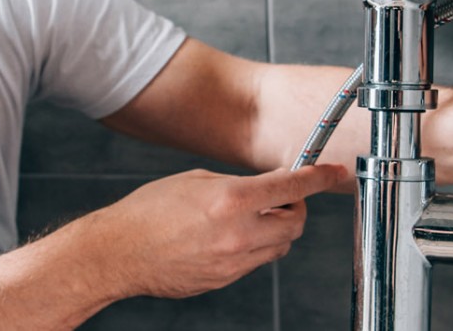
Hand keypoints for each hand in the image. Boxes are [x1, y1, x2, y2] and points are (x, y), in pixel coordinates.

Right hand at [89, 165, 342, 299]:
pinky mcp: (225, 280)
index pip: (293, 187)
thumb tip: (268, 186)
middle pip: (295, 223)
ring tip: (247, 219)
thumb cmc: (148, 211)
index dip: (319, 178)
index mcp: (231, 199)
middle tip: (281, 199)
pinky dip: (253, 248)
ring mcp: (233, 262)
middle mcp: (237, 233)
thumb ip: (238, 183)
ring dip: (275, 230)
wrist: (118, 253)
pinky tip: (227, 238)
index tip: (334, 173)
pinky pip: (255, 263)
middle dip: (294, 209)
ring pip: (280, 247)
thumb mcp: (196, 180)